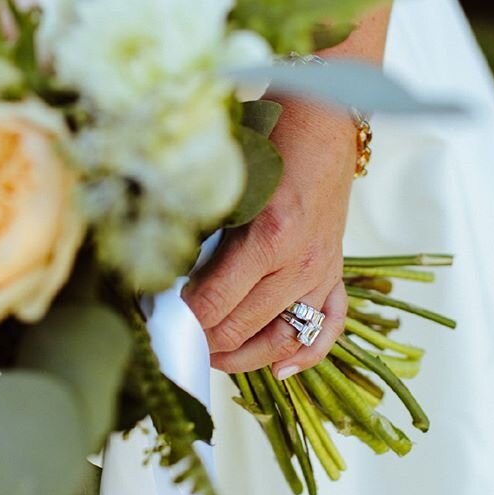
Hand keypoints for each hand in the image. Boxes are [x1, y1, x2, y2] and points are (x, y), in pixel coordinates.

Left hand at [182, 99, 354, 378]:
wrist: (323, 124)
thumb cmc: (272, 144)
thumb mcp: (227, 183)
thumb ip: (202, 231)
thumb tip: (169, 274)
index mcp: (268, 238)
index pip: (212, 304)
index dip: (180, 321)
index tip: (158, 322)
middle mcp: (299, 264)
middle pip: (241, 327)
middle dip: (203, 342)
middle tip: (176, 341)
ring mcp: (321, 272)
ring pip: (281, 338)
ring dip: (243, 357)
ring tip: (214, 359)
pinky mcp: (334, 272)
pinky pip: (328, 327)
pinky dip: (307, 355)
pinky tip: (281, 370)